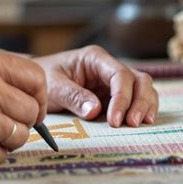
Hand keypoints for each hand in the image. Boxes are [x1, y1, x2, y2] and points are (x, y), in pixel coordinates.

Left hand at [34, 45, 157, 127]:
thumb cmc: (45, 78)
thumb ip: (73, 96)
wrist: (37, 82)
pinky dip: (141, 110)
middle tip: (132, 124)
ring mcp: (115, 81)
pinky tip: (141, 123)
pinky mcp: (115, 95)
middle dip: (139, 102)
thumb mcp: (53, 85)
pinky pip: (137, 100)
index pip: (119, 74)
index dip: (122, 97)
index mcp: (95, 58)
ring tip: (140, 125)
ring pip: (143, 89)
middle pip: (138, 80)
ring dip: (145, 106)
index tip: (115, 120)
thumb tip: (95, 110)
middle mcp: (109, 67)